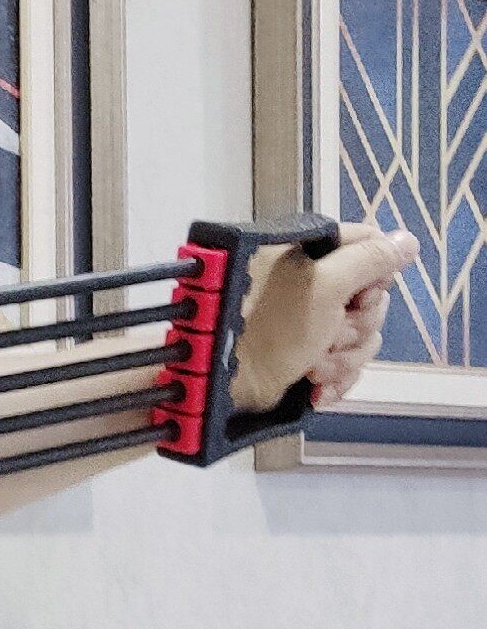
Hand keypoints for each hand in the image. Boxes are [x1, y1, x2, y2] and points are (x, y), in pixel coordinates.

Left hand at [231, 222, 419, 414]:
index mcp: (307, 254)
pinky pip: (344, 365)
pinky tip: (313, 388)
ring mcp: (309, 323)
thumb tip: (406, 240)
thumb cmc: (269, 327)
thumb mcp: (325, 285)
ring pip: (360, 336)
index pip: (367, 246)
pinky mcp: (306, 357)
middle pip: (370, 298)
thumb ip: (369, 260)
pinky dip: (333, 380)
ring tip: (312, 368)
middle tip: (327, 336)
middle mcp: (310, 283)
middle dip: (353, 327)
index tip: (361, 295)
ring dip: (341, 359)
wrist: (222, 387)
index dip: (375, 274)